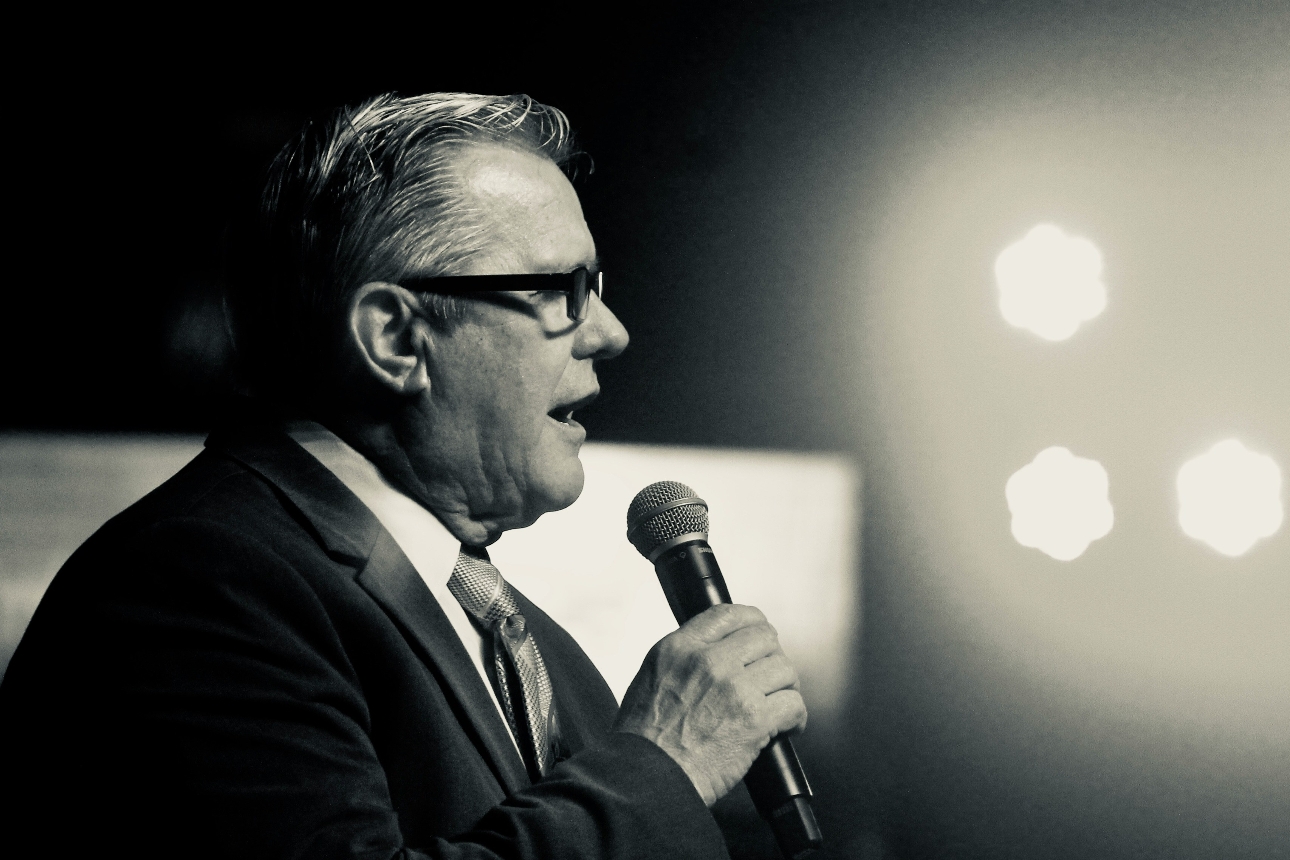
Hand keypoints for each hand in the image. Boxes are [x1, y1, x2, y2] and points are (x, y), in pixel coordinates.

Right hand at [612, 604, 807, 805]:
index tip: (759, 633)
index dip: (752, 621)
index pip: (728, 614)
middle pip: (764, 637)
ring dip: (786, 687)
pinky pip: (793, 703)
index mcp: (679, 648)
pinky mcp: (754, 719)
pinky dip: (796, 717)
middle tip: (771, 676)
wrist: (648, 779)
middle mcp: (708, 661)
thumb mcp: (651, 678)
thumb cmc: (644, 740)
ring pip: (784, 668)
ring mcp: (734, 688)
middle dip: (772, 657)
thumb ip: (683, 658)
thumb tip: (715, 652)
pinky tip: (788, 726)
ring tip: (779, 703)